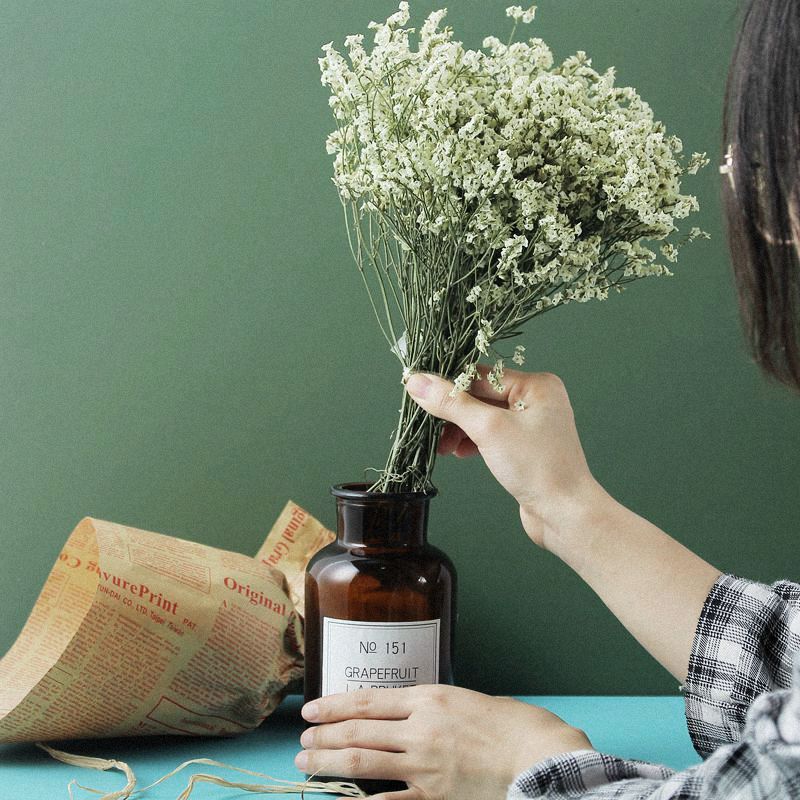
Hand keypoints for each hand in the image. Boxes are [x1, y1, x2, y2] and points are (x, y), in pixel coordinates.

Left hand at [295, 685, 591, 799]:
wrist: (540, 756)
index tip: (312, 709)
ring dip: (330, 762)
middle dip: (324, 735)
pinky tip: (343, 799)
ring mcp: (425, 765)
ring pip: (364, 762)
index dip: (334, 705)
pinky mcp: (435, 795)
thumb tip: (405, 713)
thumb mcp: (466, 699)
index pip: (368, 700)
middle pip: (358, 731)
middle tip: (301, 739)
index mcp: (429, 698)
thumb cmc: (511, 722)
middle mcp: (420, 729)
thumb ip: (432, 706)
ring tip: (306, 762)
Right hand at [405, 367, 605, 550]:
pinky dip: (472, 442)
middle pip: (480, 396)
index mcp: (536, 385)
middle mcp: (537, 400)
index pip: (481, 376)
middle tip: (429, 428)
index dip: (448, 386)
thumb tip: (417, 381)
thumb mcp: (488, 429)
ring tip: (443, 447)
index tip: (419, 395)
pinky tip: (460, 453)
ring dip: (459, 430)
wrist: (564, 514)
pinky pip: (491, 435)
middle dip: (453, 413)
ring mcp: (532, 424)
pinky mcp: (525, 447)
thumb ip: (451, 404)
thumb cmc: (537, 467)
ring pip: (483, 418)